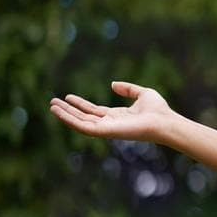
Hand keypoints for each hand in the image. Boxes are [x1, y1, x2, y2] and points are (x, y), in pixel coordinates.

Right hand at [49, 81, 174, 142]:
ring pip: (80, 122)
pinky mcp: (105, 132)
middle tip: (53, 102)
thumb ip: (128, 89)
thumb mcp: (143, 93)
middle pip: (84, 117)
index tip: (68, 97)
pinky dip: (70, 120)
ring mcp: (106, 129)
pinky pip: (83, 127)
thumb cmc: (158, 110)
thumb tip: (112, 84)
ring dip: (65, 115)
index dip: (81, 104)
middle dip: (68, 110)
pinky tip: (60, 112)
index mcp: (117, 116)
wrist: (164, 121)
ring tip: (52, 106)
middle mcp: (110, 124)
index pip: (94, 111)